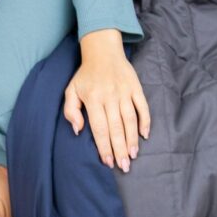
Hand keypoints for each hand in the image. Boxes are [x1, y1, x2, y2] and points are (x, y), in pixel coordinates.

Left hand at [63, 28, 150, 172]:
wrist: (103, 51)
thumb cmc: (85, 75)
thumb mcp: (71, 90)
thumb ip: (71, 111)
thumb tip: (78, 130)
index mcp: (93, 99)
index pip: (99, 128)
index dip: (104, 147)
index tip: (107, 162)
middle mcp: (110, 96)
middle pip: (116, 128)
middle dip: (120, 149)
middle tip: (124, 166)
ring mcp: (124, 92)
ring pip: (130, 120)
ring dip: (132, 139)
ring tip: (133, 155)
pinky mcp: (136, 87)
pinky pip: (142, 106)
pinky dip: (145, 120)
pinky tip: (145, 135)